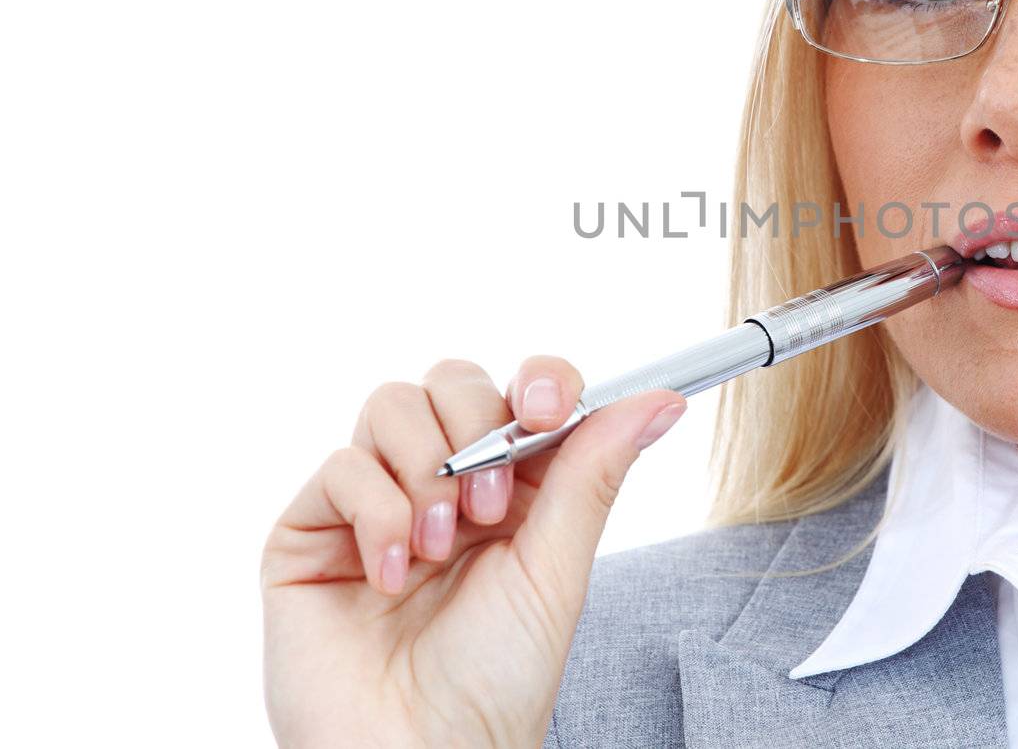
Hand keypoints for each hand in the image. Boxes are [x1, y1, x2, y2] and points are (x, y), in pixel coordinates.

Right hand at [261, 356, 686, 747]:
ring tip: (440, 548)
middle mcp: (444, 485)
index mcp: (517, 489)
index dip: (539, 380)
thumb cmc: (494, 682)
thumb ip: (593, 473)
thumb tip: (662, 399)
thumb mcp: (556, 571)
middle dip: (477, 428)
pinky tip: (392, 576)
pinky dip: (375, 513)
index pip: (524, 391)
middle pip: (454, 380)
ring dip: (426, 469)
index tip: (546, 408)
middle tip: (493, 508)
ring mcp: (375, 504)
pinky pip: (340, 466)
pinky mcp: (311, 532)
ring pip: (392, 404)